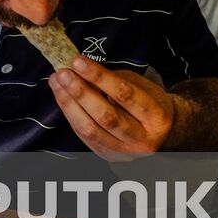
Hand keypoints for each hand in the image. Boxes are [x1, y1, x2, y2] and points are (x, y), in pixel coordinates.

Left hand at [49, 57, 182, 159]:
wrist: (160, 133)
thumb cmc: (149, 102)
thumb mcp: (140, 85)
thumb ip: (114, 80)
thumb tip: (81, 69)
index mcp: (157, 118)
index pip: (125, 95)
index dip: (99, 77)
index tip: (78, 61)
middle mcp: (142, 140)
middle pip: (106, 116)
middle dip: (80, 93)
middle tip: (63, 73)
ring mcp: (124, 152)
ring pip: (90, 130)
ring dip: (69, 103)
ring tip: (56, 82)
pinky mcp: (108, 156)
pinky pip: (83, 135)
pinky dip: (70, 114)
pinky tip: (61, 96)